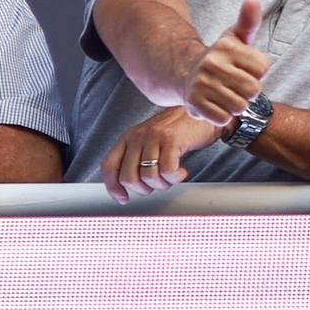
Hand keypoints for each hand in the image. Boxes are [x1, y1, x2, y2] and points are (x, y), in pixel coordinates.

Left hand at [105, 108, 221, 198]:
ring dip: (163, 184)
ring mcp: (153, 137)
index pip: (108, 167)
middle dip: (144, 190)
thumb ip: (137, 159)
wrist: (200, 111)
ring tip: (172, 176)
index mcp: (128, 138)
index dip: (113, 188)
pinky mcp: (171, 139)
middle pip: (128, 178)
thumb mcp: (149, 142)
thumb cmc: (176, 132)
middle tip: (158, 184)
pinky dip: (176, 177)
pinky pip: (168, 171)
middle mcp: (137, 136)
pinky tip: (182, 171)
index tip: (123, 199)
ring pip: (149, 177)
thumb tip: (128, 186)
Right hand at [184, 0, 273, 123]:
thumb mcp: (236, 37)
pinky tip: (215, 105)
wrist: (186, 74)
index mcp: (227, 47)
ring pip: (240, 106)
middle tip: (235, 85)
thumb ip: (249, 21)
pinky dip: (222, 116)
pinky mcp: (194, 103)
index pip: (263, 68)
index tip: (245, 69)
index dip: (258, 72)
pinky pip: (223, 119)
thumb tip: (253, 0)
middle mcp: (212, 63)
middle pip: (253, 89)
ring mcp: (202, 83)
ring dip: (236, 105)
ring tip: (225, 95)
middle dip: (248, 91)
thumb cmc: (221, 58)